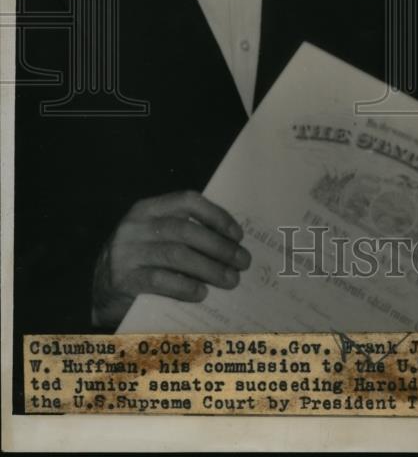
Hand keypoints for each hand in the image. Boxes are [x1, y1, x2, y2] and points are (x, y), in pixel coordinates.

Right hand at [91, 190, 250, 329]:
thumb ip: (184, 234)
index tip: (238, 234)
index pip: (187, 201)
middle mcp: (135, 226)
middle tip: (242, 261)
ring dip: (209, 268)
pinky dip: (184, 286)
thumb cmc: (140, 262)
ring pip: (176, 254)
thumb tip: (230, 244)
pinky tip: (201, 293)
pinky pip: (160, 280)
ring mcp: (126, 252)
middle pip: (186, 230)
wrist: (100, 292)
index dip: (216, 215)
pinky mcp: (123, 279)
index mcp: (147, 209)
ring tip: (230, 280)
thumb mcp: (156, 238)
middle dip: (219, 246)